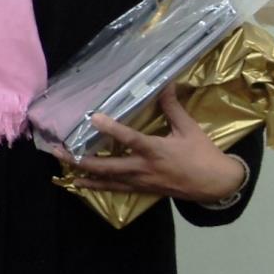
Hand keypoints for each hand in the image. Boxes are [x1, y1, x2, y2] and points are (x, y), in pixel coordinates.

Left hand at [72, 84, 245, 202]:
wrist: (215, 185)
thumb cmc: (203, 154)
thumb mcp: (189, 129)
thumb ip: (172, 107)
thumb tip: (165, 83)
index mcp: (156, 150)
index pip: (130, 138)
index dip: (111, 129)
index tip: (93, 118)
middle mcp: (143, 168)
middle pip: (107, 166)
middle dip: (81, 159)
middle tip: (58, 150)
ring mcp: (140, 182)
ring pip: (106, 180)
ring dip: (82, 173)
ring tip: (62, 164)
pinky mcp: (140, 190)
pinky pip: (114, 189)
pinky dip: (95, 186)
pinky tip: (78, 183)